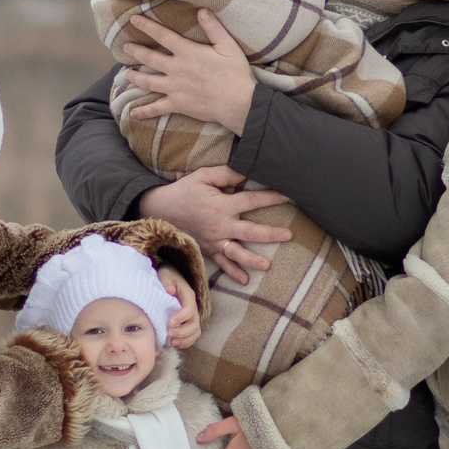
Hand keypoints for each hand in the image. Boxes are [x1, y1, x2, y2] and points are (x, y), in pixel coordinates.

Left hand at [122, 9, 256, 134]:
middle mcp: (176, 69)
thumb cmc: (235, 73)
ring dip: (135, 77)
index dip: (146, 26)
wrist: (237, 103)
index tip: (133, 19)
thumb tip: (201, 11)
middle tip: (126, 48)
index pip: (162, 36)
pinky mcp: (177, 104)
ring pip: (148, 81)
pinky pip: (156, 108)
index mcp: (187, 53)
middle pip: (149, 58)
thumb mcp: (227, 46)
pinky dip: (144, 111)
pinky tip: (132, 113)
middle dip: (136, 51)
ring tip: (126, 74)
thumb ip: (213, 28)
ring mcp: (174, 88)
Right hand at [135, 166, 290, 284]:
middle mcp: (220, 225)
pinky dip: (232, 272)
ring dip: (252, 259)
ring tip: (267, 265)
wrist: (160, 210)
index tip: (288, 195)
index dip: (271, 197)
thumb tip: (247, 169)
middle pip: (250, 231)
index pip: (252, 201)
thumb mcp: (203, 176)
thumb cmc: (184, 190)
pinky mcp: (208, 249)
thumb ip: (226, 173)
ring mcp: (214, 240)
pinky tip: (244, 280)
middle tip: (288, 235)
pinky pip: (221, 263)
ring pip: (236, 252)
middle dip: (270, 234)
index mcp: (221, 205)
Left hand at [159, 265, 201, 349]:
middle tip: (168, 334)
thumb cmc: (166, 276)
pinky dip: (186, 341)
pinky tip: (174, 343)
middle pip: (195, 323)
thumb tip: (170, 290)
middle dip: (182, 331)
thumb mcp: (165, 275)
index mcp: (188, 295)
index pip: (190, 309)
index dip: (181, 318)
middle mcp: (193, 306)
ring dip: (185, 339)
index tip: (169, 323)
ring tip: (172, 341)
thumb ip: (166, 282)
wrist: (170, 276)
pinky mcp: (188, 321)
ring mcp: (192, 315)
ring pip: (196, 331)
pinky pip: (192, 335)